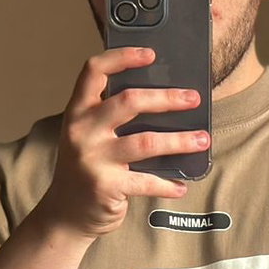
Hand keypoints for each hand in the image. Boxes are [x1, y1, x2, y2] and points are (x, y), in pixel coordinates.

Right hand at [36, 47, 209, 239]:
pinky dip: (168, 184)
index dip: (122, 57)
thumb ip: (110, 117)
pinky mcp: (107, 185)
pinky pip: (147, 181)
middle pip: (129, 101)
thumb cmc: (85, 169)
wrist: (65, 214)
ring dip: (180, 140)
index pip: (94, 71)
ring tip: (203, 139)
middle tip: (193, 99)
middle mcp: (82, 131)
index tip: (151, 54)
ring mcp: (94, 159)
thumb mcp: (88, 136)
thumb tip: (162, 100)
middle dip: (167, 98)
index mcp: (78, 112)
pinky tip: (181, 185)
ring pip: (146, 141)